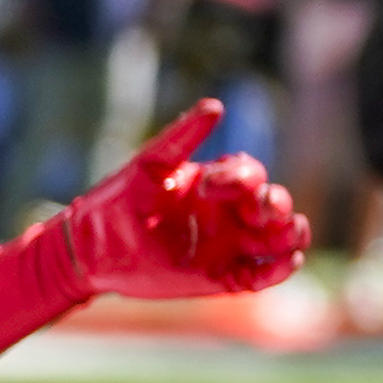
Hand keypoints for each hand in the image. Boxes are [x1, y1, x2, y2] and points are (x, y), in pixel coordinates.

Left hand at [47, 107, 311, 302]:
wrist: (91, 251)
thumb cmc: (117, 202)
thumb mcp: (149, 165)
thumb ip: (183, 137)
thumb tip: (217, 105)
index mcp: (214, 184)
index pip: (250, 174)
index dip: (240, 178)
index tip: (207, 187)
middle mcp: (227, 214)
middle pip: (274, 204)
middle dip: (275, 204)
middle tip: (256, 211)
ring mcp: (227, 245)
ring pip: (278, 238)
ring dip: (290, 234)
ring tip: (287, 234)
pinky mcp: (223, 277)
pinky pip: (262, 275)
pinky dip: (280, 269)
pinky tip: (287, 261)